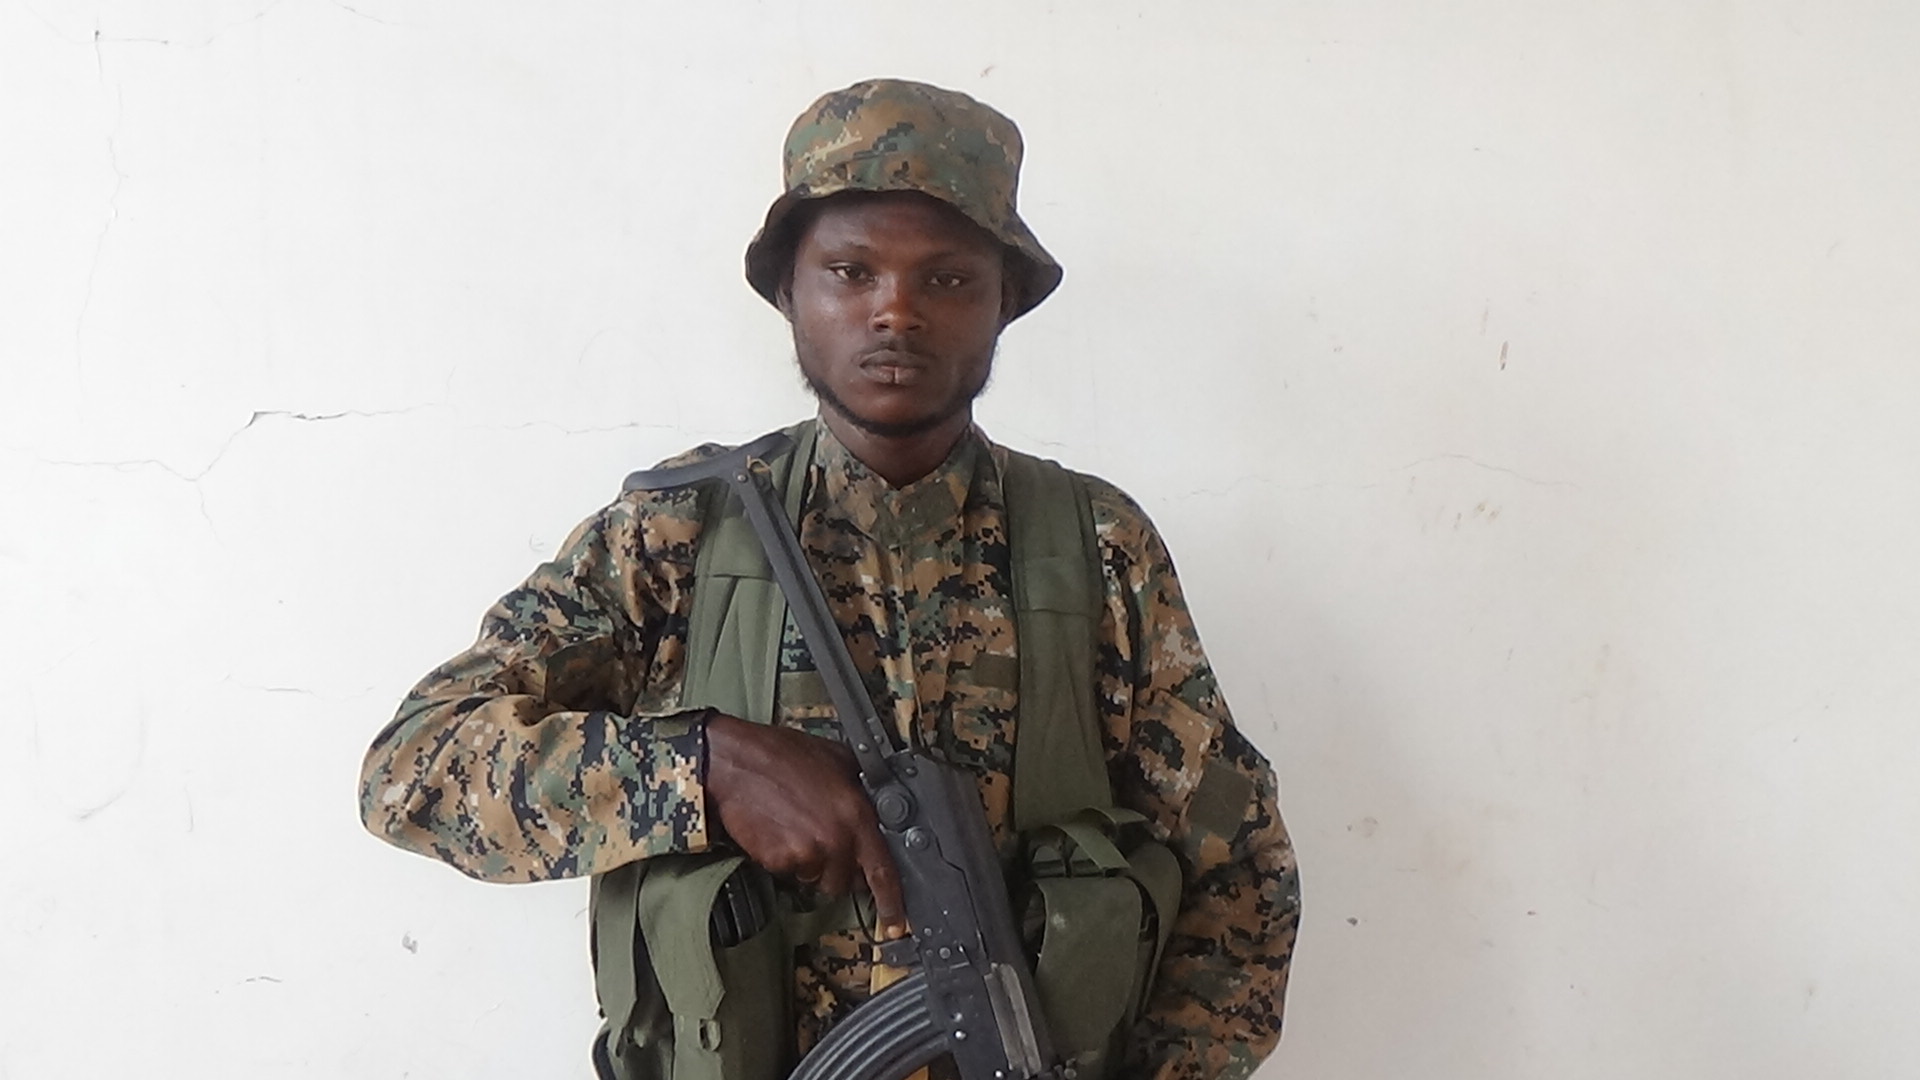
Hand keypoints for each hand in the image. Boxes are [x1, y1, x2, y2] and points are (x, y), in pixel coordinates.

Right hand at [704, 712, 906, 938]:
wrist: (736, 762)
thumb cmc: (783, 755)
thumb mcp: (839, 760)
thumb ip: (862, 791)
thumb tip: (877, 810)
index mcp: (856, 814)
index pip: (882, 871)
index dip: (892, 901)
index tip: (896, 921)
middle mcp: (837, 839)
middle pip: (845, 881)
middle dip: (837, 869)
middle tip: (821, 840)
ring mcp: (807, 853)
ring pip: (815, 878)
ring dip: (809, 863)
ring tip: (795, 827)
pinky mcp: (779, 861)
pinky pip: (788, 872)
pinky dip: (783, 858)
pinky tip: (777, 829)